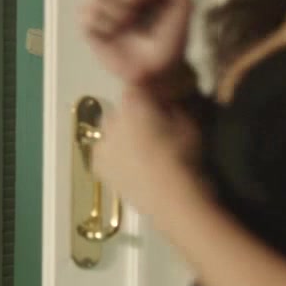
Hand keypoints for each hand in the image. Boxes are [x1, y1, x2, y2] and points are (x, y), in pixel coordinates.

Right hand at [80, 0, 192, 86]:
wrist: (158, 70)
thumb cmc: (171, 38)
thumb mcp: (184, 7)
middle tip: (141, 7)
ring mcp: (101, 3)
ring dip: (119, 10)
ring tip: (129, 24)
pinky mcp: (88, 22)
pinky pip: (86, 12)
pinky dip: (104, 25)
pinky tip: (115, 33)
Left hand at [88, 88, 204, 217]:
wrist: (172, 196)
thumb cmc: (184, 156)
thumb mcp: (188, 122)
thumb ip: (173, 105)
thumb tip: (167, 101)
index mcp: (134, 101)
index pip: (137, 89)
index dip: (149, 99)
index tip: (160, 110)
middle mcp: (112, 117)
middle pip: (122, 111)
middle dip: (134, 118)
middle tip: (153, 134)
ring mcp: (102, 142)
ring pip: (111, 133)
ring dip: (122, 137)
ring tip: (143, 154)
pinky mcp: (97, 164)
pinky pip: (105, 154)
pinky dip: (114, 157)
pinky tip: (132, 167)